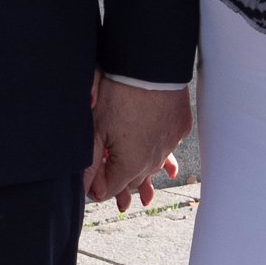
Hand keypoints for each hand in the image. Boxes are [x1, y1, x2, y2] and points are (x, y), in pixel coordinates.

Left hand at [87, 77, 191, 210]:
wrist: (151, 67)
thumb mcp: (97, 129)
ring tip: (145, 194)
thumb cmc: (120, 95)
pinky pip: (168, 147)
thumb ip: (92, 162)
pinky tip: (161, 158)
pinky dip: (160, 150)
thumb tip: (85, 187)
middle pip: (134, 181)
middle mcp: (153, 160)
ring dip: (144, 173)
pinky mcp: (180, 129)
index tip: (90, 185)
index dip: (97, 189)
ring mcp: (169, 144)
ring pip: (153, 166)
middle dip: (123, 186)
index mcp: (130, 165)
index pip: (110, 190)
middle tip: (117, 197)